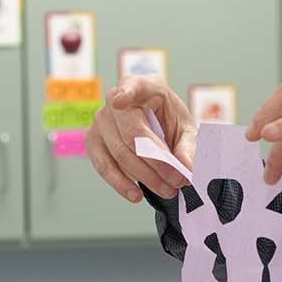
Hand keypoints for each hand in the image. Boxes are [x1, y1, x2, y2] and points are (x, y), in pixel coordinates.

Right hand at [85, 76, 197, 203]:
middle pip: (131, 134)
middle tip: (176, 181)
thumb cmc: (169, 120)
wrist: (155, 124)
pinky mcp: (93, 140)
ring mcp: (101, 120)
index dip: (125, 94)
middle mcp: (115, 99)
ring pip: (119, 153)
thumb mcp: (186, 128)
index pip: (132, 87)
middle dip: (156, 162)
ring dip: (144, 177)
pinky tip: (136, 195)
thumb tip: (185, 168)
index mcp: (143, 86)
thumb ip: (188, 146)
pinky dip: (121, 183)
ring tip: (166, 190)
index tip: (120, 101)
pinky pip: (103, 165)